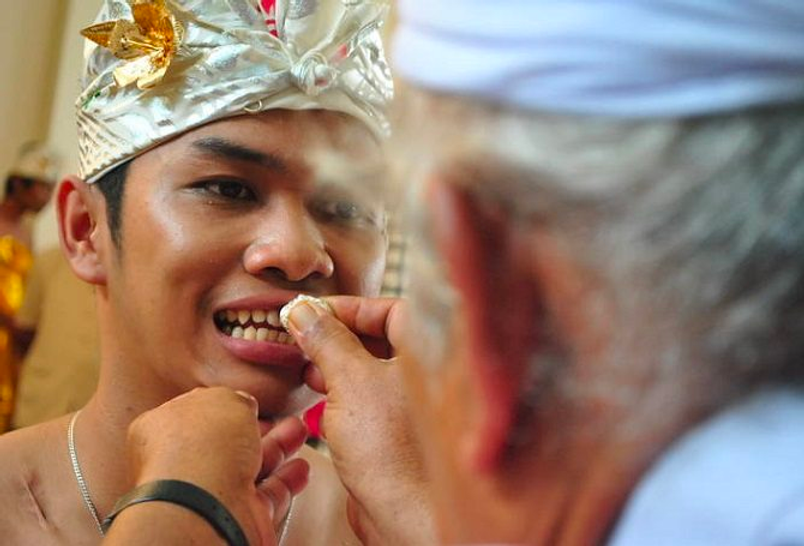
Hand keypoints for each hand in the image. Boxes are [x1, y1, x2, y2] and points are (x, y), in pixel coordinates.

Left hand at [125, 387, 309, 544]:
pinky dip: (285, 481)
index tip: (247, 400)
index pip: (194, 414)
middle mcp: (182, 466)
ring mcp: (208, 493)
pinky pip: (266, 495)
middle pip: (225, 442)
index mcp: (161, 430)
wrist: (205, 507)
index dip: (224, 405)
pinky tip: (300, 467)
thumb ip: (234, 399)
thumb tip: (243, 404)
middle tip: (281, 414)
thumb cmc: (203, 447)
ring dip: (277, 448)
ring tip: (299, 430)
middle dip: (257, 426)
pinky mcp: (236, 516)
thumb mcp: (223, 399)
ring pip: (250, 467)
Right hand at [287, 297, 434, 544]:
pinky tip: (317, 394)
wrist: (402, 514)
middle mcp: (429, 373)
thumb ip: (326, 340)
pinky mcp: (397, 431)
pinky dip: (342, 393)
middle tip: (303, 335)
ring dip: (335, 365)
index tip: (313, 311)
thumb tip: (302, 311)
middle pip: (377, 339)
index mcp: (432, 351)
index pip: (390, 309)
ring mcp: (413, 403)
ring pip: (369, 370)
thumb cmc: (392, 448)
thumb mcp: (350, 380)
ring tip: (305, 366)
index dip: (349, 308)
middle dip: (336, 337)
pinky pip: (367, 399)